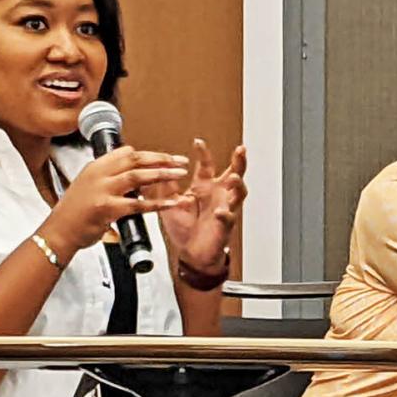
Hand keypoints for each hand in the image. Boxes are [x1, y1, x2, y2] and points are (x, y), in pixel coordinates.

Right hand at [36, 146, 190, 252]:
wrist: (59, 232)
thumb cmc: (75, 213)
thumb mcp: (88, 185)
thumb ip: (108, 176)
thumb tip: (132, 170)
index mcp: (95, 167)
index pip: (126, 152)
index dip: (149, 154)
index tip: (165, 157)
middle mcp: (99, 174)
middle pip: (136, 159)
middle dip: (162, 158)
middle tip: (180, 160)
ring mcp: (102, 190)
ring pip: (138, 176)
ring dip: (162, 174)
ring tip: (180, 175)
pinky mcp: (106, 209)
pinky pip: (138, 204)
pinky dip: (157, 203)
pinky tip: (171, 202)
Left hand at [155, 138, 247, 272]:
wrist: (190, 254)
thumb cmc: (184, 230)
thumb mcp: (169, 203)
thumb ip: (164, 186)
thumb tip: (156, 169)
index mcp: (203, 188)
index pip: (206, 165)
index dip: (203, 153)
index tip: (198, 142)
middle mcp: (217, 195)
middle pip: (234, 173)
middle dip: (239, 161)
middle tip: (240, 150)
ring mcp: (224, 208)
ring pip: (239, 193)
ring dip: (238, 184)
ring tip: (234, 178)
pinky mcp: (225, 225)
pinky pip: (229, 217)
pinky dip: (226, 214)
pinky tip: (221, 212)